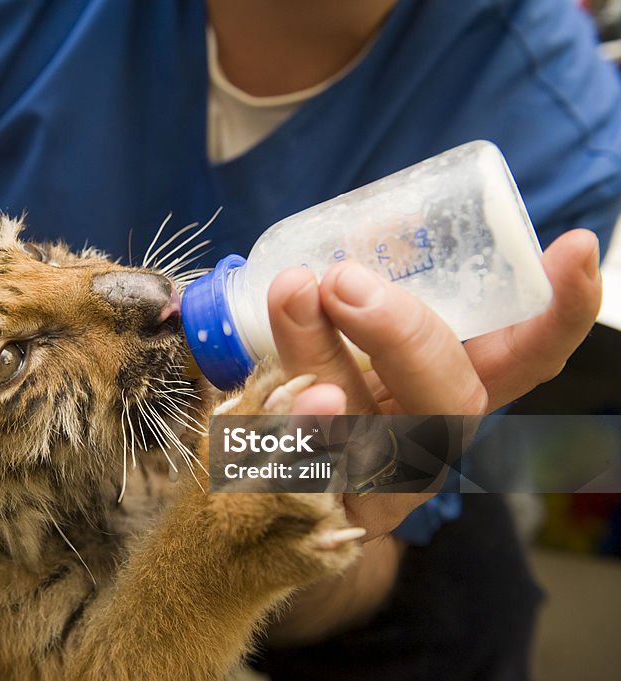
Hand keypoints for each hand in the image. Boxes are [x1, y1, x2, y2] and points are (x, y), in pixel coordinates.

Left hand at [266, 228, 602, 539]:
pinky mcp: (321, 517)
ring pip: (367, 438)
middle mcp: (432, 440)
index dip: (557, 313)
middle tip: (343, 279)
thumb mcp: (339, 334)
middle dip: (404, 333)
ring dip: (325, 365)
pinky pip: (304, 479)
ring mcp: (380, 489)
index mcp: (451, 387)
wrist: (265, 485)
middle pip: (451, 400)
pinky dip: (284, 436)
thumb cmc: (313, 384)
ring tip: (293, 300)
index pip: (523, 356)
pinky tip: (262, 410)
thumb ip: (350, 296)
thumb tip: (332, 252)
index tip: (575, 249)